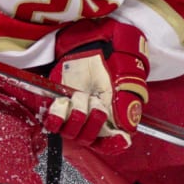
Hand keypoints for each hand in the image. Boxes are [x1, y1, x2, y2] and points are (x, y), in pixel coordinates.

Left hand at [43, 18, 148, 154]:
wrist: (89, 39)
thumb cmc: (111, 53)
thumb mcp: (126, 71)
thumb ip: (129, 97)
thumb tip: (128, 128)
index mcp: (114, 115)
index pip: (113, 142)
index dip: (114, 143)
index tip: (118, 137)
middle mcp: (93, 118)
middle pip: (91, 140)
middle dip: (93, 123)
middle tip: (95, 102)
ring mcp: (74, 113)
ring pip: (73, 134)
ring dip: (77, 117)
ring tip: (80, 97)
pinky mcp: (57, 106)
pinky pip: (53, 124)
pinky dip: (57, 117)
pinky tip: (62, 104)